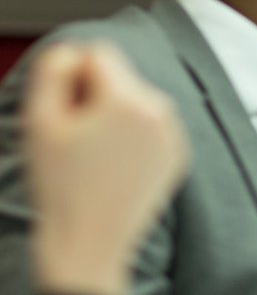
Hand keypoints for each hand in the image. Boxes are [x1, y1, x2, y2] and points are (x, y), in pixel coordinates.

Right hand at [23, 43, 189, 294]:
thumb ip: (54, 68)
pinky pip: (150, 128)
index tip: (64, 113)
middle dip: (95, 96)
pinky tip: (114, 169)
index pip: (98, 53)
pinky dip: (132, 138)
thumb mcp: (39, 119)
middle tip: (77, 141)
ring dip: (114, 116)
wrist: (89, 244)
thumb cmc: (59, 185)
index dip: (72, 77)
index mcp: (130, 99)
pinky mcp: (179, 157)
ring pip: (136, 102)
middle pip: (120, 77)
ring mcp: (175, 136)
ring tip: (94, 157)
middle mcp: (162, 112)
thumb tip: (76, 51)